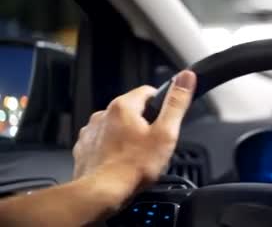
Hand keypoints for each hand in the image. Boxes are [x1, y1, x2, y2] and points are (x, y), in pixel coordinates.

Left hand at [72, 70, 195, 208]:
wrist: (101, 194)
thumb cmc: (133, 167)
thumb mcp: (166, 133)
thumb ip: (176, 103)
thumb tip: (186, 77)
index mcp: (124, 106)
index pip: (148, 92)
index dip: (161, 106)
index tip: (164, 122)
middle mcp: (103, 114)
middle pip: (132, 110)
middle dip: (144, 124)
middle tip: (153, 144)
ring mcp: (91, 131)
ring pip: (117, 126)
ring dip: (126, 136)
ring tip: (136, 156)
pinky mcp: (85, 148)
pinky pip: (103, 141)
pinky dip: (112, 148)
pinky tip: (121, 162)